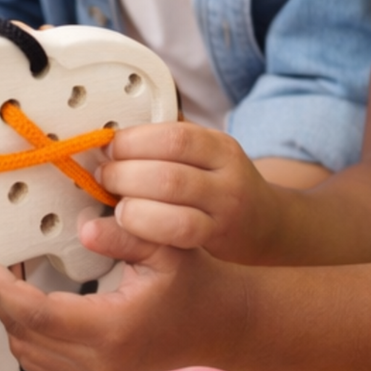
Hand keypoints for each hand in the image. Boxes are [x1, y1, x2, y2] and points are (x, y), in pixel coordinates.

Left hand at [0, 233, 238, 370]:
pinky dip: (25, 335)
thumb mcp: (165, 246)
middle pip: (24, 337)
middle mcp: (98, 361)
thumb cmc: (194, 280)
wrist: (220, 325)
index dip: (5, 292)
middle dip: (0, 302)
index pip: (38, 317)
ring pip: (27, 354)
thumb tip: (81, 227)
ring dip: (11, 319)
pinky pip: (42, 362)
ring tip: (8, 280)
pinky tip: (29, 301)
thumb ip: (122, 235)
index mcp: (112, 329)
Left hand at [89, 119, 283, 264]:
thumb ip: (168, 143)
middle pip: (168, 172)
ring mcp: (225, 208)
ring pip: (173, 201)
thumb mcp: (205, 156)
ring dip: (132, 202)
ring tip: (114, 202)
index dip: (133, 141)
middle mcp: (228, 175)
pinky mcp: (217, 237)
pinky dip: (147, 226)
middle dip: (124, 174)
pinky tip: (130, 224)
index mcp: (219, 146)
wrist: (267, 225)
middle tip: (103, 177)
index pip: (173, 136)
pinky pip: (178, 231)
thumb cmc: (220, 185)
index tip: (108, 147)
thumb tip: (112, 133)